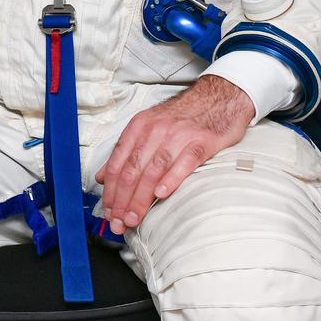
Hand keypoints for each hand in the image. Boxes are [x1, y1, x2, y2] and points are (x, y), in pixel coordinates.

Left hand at [95, 74, 252, 233]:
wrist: (218, 98)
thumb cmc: (182, 118)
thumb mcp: (147, 128)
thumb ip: (125, 152)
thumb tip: (102, 177)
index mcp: (138, 128)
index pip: (118, 163)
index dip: (111, 190)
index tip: (108, 211)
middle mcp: (154, 131)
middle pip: (132, 169)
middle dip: (122, 199)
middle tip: (118, 222)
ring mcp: (178, 136)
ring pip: (153, 170)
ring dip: (140, 197)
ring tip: (133, 218)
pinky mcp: (201, 142)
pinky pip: (184, 162)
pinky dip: (171, 179)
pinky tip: (161, 194)